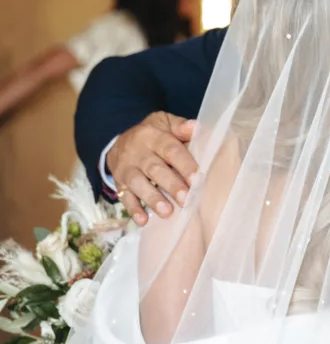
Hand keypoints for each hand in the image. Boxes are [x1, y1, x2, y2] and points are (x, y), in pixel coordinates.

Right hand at [108, 112, 197, 226]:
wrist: (118, 140)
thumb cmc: (152, 135)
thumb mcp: (164, 123)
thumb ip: (180, 126)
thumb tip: (196, 127)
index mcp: (152, 136)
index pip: (170, 149)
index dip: (184, 164)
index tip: (196, 179)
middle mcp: (138, 152)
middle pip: (155, 169)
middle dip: (171, 185)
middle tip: (185, 199)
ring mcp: (126, 168)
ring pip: (138, 183)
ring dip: (152, 198)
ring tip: (167, 212)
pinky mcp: (119, 183)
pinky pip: (124, 197)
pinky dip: (133, 209)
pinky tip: (143, 221)